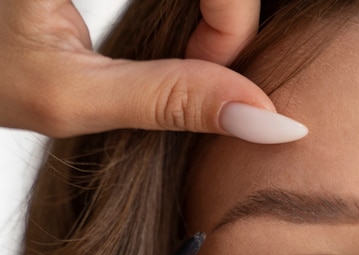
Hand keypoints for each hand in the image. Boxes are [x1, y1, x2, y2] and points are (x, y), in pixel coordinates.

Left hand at [0, 0, 287, 138]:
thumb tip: (265, 120)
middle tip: (197, 62)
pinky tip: (179, 26)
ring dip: (218, 8)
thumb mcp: (73, 97)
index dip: (231, 23)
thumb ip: (166, 101)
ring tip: (187, 50)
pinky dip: (204, 4)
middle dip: (228, 15)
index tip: (202, 73)